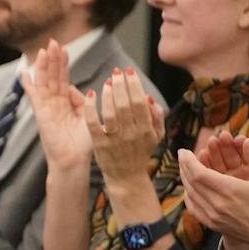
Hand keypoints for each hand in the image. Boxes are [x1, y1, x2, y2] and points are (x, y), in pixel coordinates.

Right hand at [23, 40, 92, 175]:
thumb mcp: (89, 117)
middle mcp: (54, 103)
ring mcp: (46, 108)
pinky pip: (34, 96)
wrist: (74, 160)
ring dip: (43, 66)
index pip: (63, 78)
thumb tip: (85, 90)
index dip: (63, 63)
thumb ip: (86, 102)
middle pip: (52, 76)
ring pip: (44, 82)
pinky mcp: (41, 114)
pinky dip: (29, 85)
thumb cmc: (83, 143)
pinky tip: (24, 73)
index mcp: (66, 103)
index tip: (64, 48)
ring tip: (43, 50)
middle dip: (53, 59)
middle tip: (53, 41)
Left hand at [86, 67, 163, 188]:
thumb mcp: (156, 136)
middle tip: (116, 72)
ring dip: (108, 95)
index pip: (140, 102)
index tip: (129, 71)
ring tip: (107, 82)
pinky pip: (94, 124)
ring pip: (111, 113)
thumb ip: (157, 116)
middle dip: (121, 85)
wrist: (127, 178)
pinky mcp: (99, 144)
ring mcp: (115, 140)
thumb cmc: (140, 153)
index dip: (134, 84)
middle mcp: (131, 134)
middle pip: (125, 104)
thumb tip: (148, 97)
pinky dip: (91, 108)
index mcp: (146, 130)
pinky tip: (91, 95)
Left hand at [179, 135, 248, 249]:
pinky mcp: (211, 224)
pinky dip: (188, 195)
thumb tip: (247, 140)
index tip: (183, 151)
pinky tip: (189, 187)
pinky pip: (193, 207)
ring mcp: (212, 216)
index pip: (199, 173)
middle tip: (182, 155)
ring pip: (190, 194)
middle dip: (184, 166)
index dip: (188, 161)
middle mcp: (217, 204)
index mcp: (229, 190)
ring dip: (184, 179)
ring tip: (184, 167)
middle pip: (191, 182)